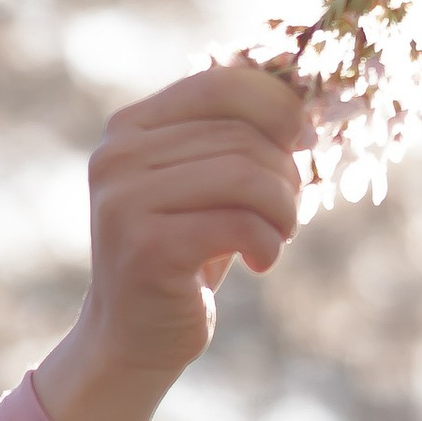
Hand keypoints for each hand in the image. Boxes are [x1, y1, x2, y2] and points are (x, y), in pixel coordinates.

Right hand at [33, 59, 308, 420]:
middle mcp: (118, 156)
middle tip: (287, 214)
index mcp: (130, 128)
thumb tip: (303, 95)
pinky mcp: (146, 247)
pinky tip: (261, 261)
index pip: (222, 83)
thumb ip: (234, 135)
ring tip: (278, 236)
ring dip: (282, 210)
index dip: (278, 107)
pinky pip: (239, 223)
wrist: (133, 337)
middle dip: (285, 175)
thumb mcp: (205, 184)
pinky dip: (267, 243)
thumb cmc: (185, 254)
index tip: (304, 143)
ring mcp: (125, 201)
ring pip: (245, 175)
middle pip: (241, 136)